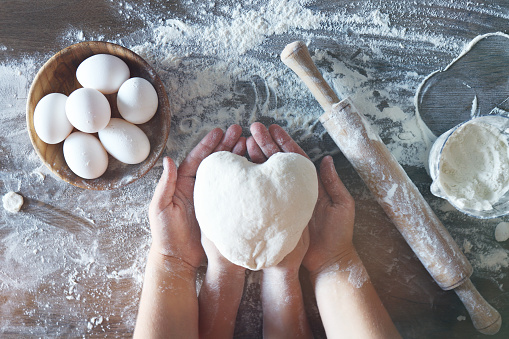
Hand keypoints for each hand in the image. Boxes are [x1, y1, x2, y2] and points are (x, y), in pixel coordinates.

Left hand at [148, 125, 245, 268]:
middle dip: (226, 145)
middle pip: (213, 161)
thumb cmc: (165, 233)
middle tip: (239, 132)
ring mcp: (210, 197)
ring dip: (235, 158)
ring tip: (248, 144)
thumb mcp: (160, 207)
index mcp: (182, 183)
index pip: (197, 158)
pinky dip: (240, 179)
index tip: (219, 132)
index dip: (208, 144)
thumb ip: (165, 184)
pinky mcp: (219, 209)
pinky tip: (251, 170)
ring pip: (224, 173)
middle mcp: (197, 187)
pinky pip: (230, 190)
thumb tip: (168, 159)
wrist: (177, 259)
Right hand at [246, 122, 355, 274]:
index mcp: (309, 184)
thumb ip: (332, 182)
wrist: (327, 261)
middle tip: (253, 129)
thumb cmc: (338, 234)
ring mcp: (282, 201)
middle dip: (265, 144)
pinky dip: (252, 183)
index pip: (294, 158)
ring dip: (256, 158)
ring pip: (267, 175)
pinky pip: (262, 196)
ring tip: (244, 144)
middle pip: (277, 162)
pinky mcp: (274, 214)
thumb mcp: (341, 205)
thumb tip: (326, 159)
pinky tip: (242, 172)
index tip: (273, 129)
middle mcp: (293, 190)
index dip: (284, 143)